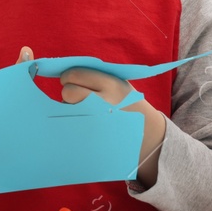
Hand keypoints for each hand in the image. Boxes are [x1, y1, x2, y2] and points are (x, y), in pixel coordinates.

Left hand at [58, 67, 167, 184]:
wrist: (145, 130)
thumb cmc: (126, 102)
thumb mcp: (118, 83)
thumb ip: (96, 77)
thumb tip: (66, 74)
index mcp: (110, 85)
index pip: (76, 75)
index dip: (68, 76)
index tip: (69, 79)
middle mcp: (101, 102)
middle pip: (68, 92)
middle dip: (68, 91)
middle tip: (73, 94)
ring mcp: (95, 121)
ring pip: (67, 109)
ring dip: (70, 107)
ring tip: (85, 110)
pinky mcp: (91, 136)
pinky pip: (70, 124)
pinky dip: (73, 121)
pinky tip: (85, 121)